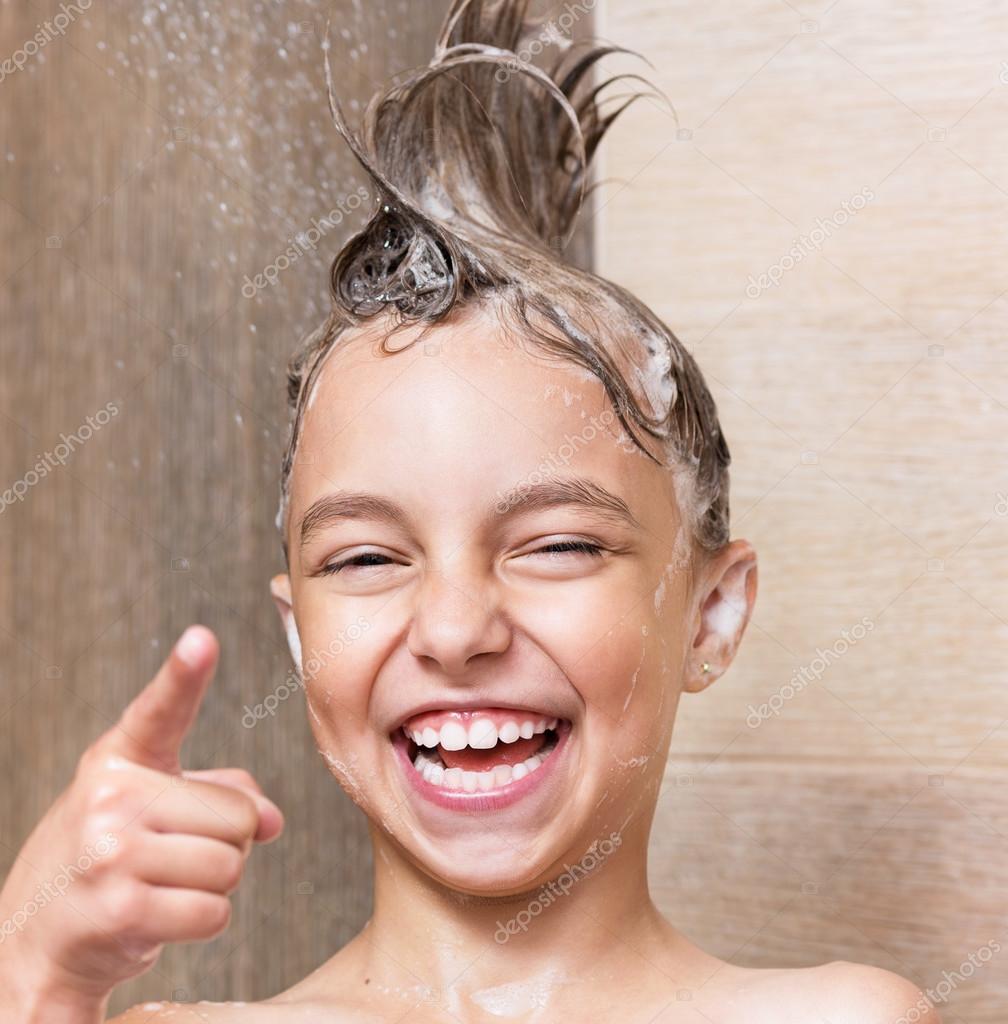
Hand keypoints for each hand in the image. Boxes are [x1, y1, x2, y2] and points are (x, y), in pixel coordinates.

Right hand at [0, 625, 283, 1009]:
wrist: (33, 944)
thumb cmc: (109, 861)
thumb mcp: (153, 808)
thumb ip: (221, 794)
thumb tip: (271, 821)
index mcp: (120, 760)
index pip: (160, 710)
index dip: (184, 674)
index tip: (202, 638)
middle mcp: (111, 797)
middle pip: (239, 816)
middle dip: (227, 843)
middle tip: (177, 857)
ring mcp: (112, 853)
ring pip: (231, 865)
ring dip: (214, 885)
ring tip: (165, 885)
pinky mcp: (121, 910)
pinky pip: (215, 912)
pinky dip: (203, 922)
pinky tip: (159, 918)